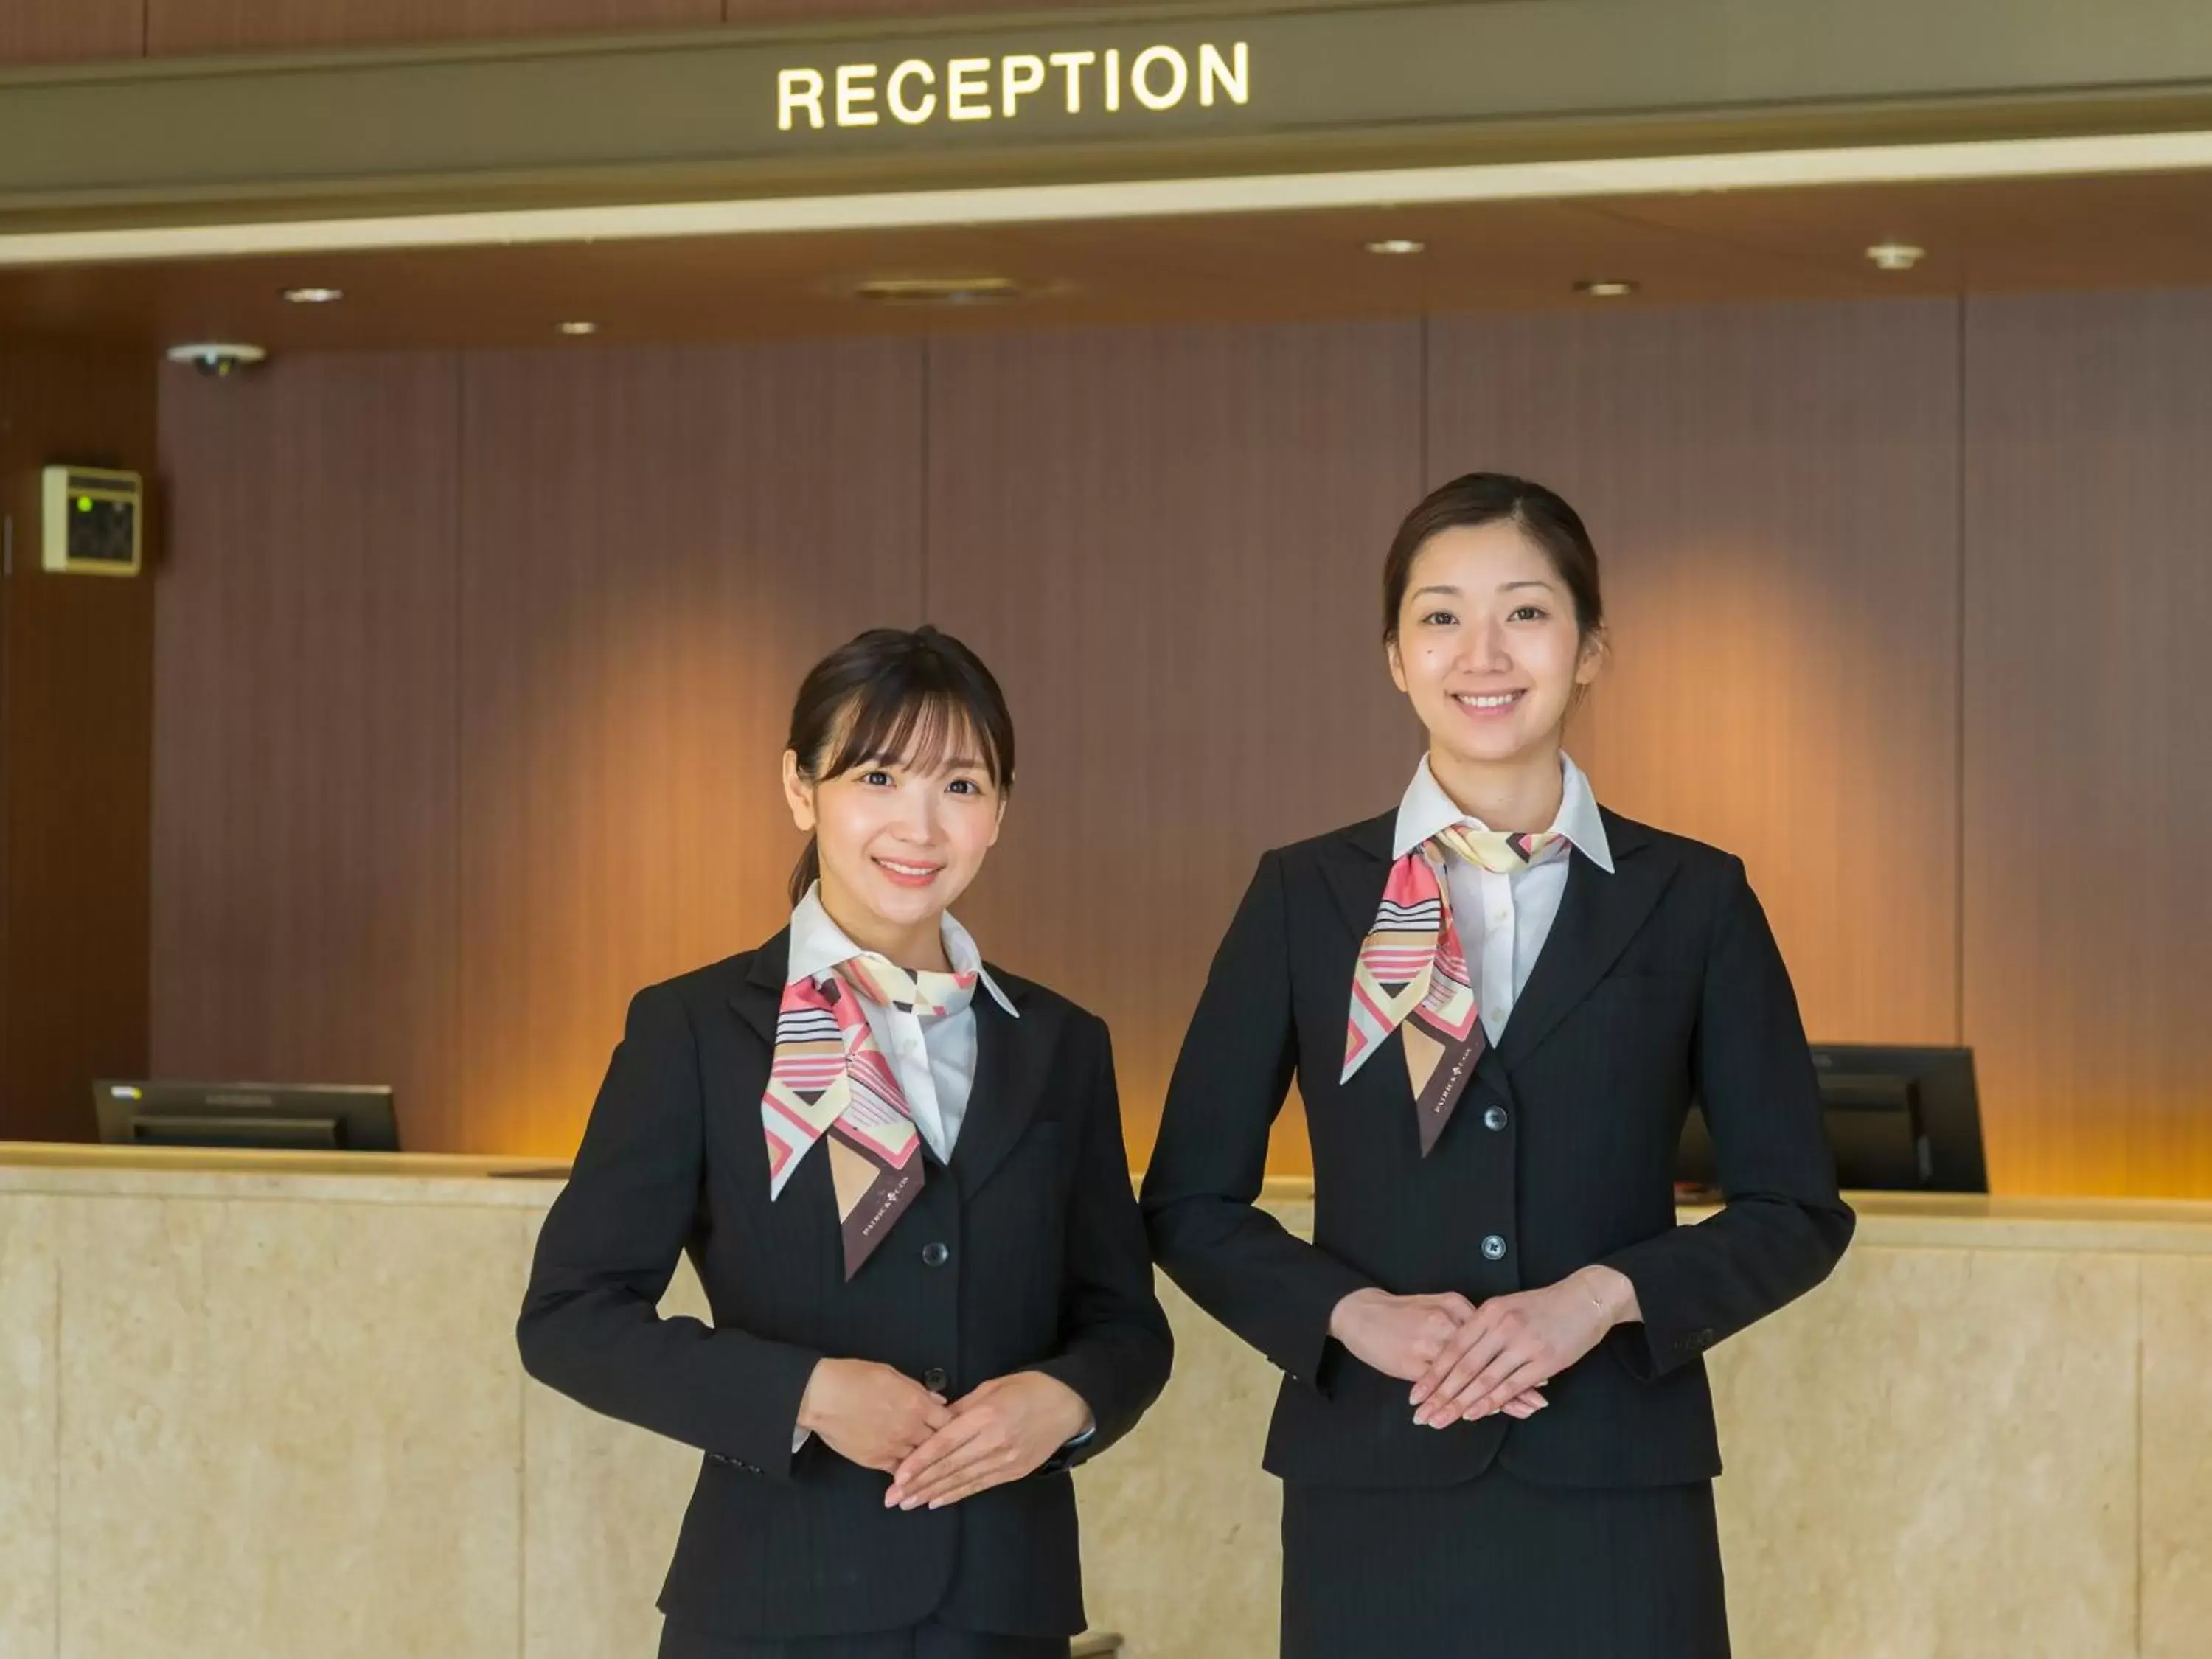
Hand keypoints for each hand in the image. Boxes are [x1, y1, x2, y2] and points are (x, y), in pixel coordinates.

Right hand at [795, 1358, 951, 1472]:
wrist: (822, 1397)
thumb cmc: (854, 1378)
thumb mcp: (891, 1374)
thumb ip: (918, 1390)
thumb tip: (938, 1400)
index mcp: (916, 1404)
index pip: (948, 1422)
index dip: (951, 1424)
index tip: (950, 1425)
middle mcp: (909, 1429)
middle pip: (938, 1444)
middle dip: (940, 1443)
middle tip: (941, 1444)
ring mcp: (893, 1447)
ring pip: (920, 1460)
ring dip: (923, 1459)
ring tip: (926, 1458)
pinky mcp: (876, 1461)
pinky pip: (899, 1471)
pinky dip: (905, 1471)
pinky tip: (909, 1470)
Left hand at [884, 1372, 1093, 1510]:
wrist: (1067, 1405)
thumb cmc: (1027, 1388)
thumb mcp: (992, 1387)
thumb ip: (961, 1407)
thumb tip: (934, 1423)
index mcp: (987, 1416)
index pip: (945, 1443)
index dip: (920, 1461)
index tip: (897, 1475)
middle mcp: (995, 1441)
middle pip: (949, 1466)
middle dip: (918, 1483)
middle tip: (893, 1498)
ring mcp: (1005, 1460)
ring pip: (962, 1480)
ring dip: (932, 1493)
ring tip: (908, 1503)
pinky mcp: (1014, 1472)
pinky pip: (979, 1485)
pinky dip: (956, 1494)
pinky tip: (937, 1501)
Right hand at [1327, 1288, 1546, 1418]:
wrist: (1359, 1311)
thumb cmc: (1399, 1311)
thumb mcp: (1436, 1304)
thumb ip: (1463, 1319)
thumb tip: (1493, 1337)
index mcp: (1454, 1306)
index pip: (1492, 1338)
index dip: (1516, 1357)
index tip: (1541, 1374)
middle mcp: (1445, 1322)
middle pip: (1487, 1357)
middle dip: (1514, 1381)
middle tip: (1537, 1401)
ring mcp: (1428, 1342)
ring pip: (1468, 1374)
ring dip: (1495, 1395)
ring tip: (1520, 1411)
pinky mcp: (1411, 1361)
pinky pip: (1445, 1386)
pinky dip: (1462, 1399)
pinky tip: (1477, 1412)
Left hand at [1407, 1266, 1638, 1427]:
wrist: (1586, 1299)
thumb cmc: (1545, 1305)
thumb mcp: (1508, 1307)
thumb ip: (1484, 1328)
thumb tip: (1458, 1353)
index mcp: (1489, 1312)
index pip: (1453, 1348)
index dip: (1432, 1373)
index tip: (1415, 1395)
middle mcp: (1502, 1327)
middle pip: (1463, 1366)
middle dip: (1439, 1394)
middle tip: (1421, 1415)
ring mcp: (1523, 1344)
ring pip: (1484, 1379)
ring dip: (1460, 1403)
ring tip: (1440, 1419)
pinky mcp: (1544, 1361)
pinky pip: (1510, 1385)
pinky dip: (1490, 1402)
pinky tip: (1473, 1414)